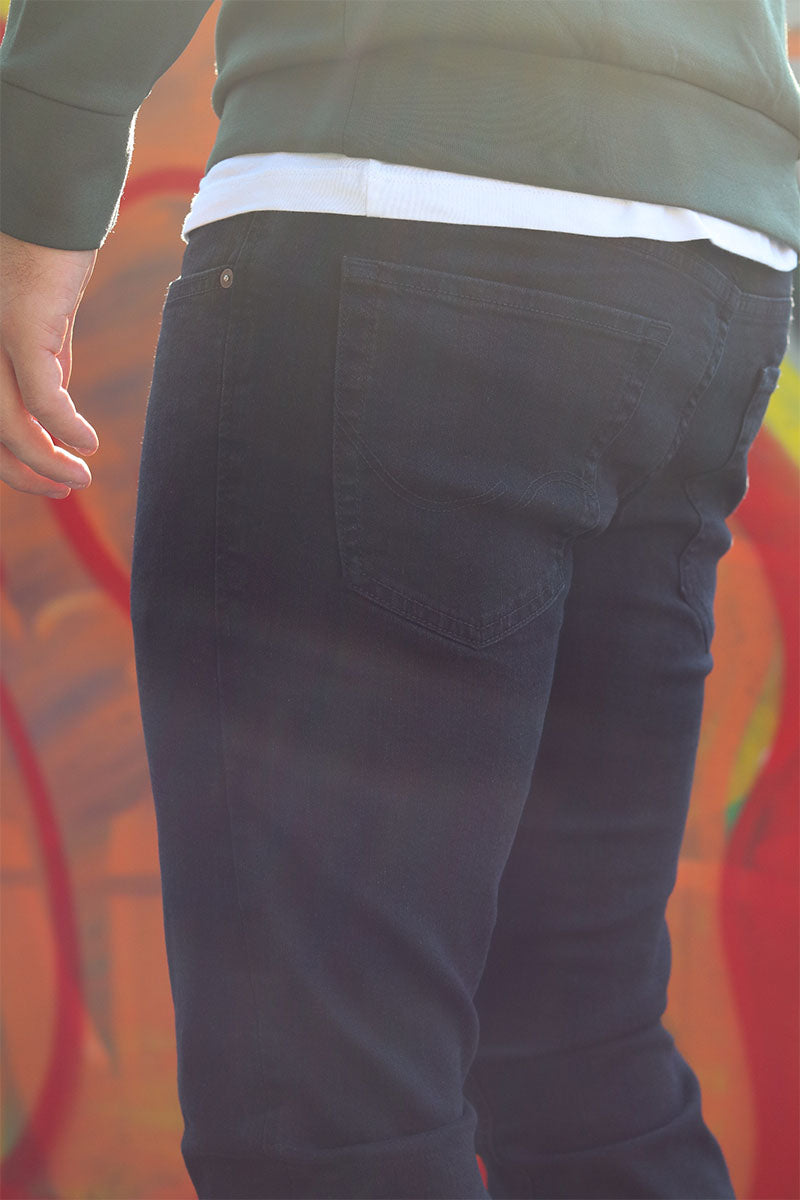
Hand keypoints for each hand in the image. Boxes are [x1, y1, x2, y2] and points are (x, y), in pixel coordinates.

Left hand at [0, 232, 98, 497]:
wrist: (49, 204)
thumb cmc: (45, 257)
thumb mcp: (42, 325)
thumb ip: (44, 366)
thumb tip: (56, 414)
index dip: (12, 462)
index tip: (49, 480)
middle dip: (24, 474)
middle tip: (63, 489)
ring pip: (8, 426)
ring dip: (47, 461)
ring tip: (80, 476)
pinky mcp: (18, 328)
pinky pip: (42, 399)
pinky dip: (65, 429)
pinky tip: (88, 443)